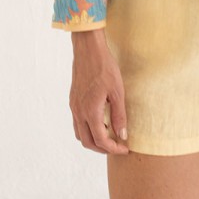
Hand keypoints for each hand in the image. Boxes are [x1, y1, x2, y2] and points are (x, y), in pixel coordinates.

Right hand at [69, 31, 128, 153]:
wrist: (88, 50)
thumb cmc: (105, 68)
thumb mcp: (117, 92)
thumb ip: (119, 116)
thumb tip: (122, 135)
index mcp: (90, 112)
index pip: (101, 140)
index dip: (113, 148)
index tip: (125, 148)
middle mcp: (79, 112)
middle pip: (87, 142)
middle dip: (102, 149)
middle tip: (117, 146)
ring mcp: (74, 107)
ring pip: (80, 134)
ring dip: (93, 140)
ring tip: (109, 136)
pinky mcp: (73, 101)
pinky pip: (77, 123)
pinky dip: (88, 129)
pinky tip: (100, 122)